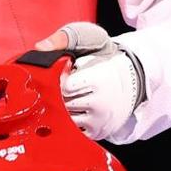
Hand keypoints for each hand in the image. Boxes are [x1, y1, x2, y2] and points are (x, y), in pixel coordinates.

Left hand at [34, 21, 145, 141]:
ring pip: (66, 118)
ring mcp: (101, 121)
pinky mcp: (98, 132)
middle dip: (58, 93)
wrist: (131, 77)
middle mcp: (102, 104)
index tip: (62, 73)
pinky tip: (73, 108)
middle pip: (64, 103)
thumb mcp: (87, 38)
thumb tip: (39, 47)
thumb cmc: (102, 56)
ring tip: (70, 95)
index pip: (66, 86)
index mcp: (100, 80)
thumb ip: (62, 40)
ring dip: (62, 107)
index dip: (59, 78)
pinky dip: (68, 121)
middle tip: (64, 84)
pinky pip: (73, 130)